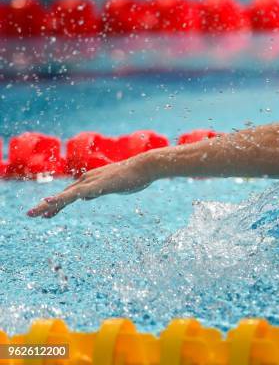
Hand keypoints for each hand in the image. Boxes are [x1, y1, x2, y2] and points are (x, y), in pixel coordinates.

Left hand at [27, 156, 153, 217]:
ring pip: (65, 195)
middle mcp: (87, 179)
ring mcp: (91, 182)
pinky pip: (75, 194)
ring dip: (48, 205)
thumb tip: (84, 198)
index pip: (69, 194)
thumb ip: (97, 191)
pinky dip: (61, 198)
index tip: (46, 214)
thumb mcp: (113, 187)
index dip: (57, 203)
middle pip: (63, 195)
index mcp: (91, 180)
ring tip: (33, 214)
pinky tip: (49, 201)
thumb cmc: (134, 176)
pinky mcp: (96, 185)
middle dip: (46, 206)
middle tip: (31, 216)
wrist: (145, 166)